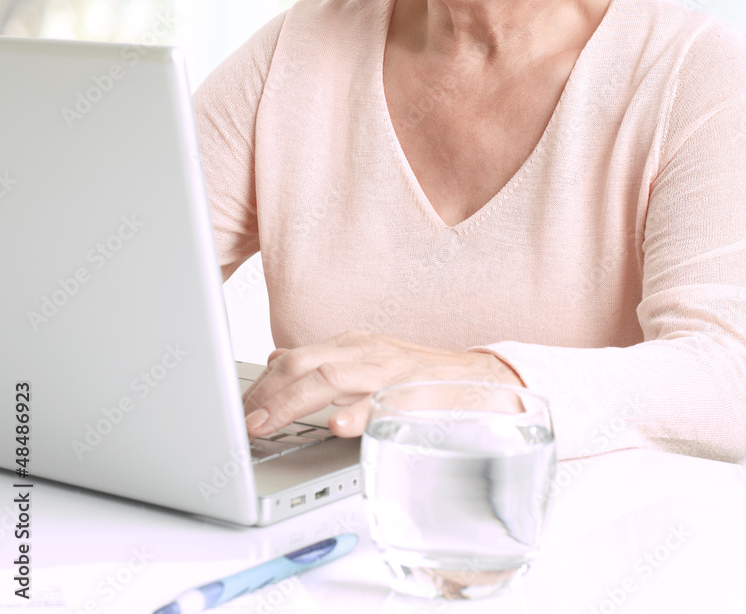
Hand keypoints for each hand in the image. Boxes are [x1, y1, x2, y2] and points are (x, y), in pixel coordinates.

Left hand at [242, 330, 523, 439]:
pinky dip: (360, 413)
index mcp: (352, 346)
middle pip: (306, 366)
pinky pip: (385, 402)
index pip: (296, 359)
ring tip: (267, 424)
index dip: (262, 385)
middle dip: (269, 396)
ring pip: (334, 378)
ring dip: (294, 403)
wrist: (482, 378)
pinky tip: (338, 425)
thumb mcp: (365, 362)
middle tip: (243, 424)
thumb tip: (274, 359)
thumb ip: (322, 362)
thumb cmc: (420, 377)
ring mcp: (392, 372)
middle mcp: (368, 353)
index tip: (236, 409)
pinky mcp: (418, 393)